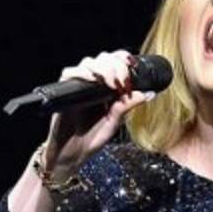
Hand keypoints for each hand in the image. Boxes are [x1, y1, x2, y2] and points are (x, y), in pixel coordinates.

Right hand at [43, 50, 154, 176]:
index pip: (116, 63)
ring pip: (89, 62)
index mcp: (108, 89)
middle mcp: (94, 84)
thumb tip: (148, 94)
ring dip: (102, 68)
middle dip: (115, 65)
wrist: (72, 153)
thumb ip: (127, 106)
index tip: (132, 67)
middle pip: (104, 58)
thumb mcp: (113, 123)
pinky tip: (92, 81)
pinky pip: (70, 73)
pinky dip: (82, 73)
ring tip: (111, 84)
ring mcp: (79, 86)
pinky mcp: (64, 91)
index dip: (124, 60)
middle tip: (122, 81)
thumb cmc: (91, 139)